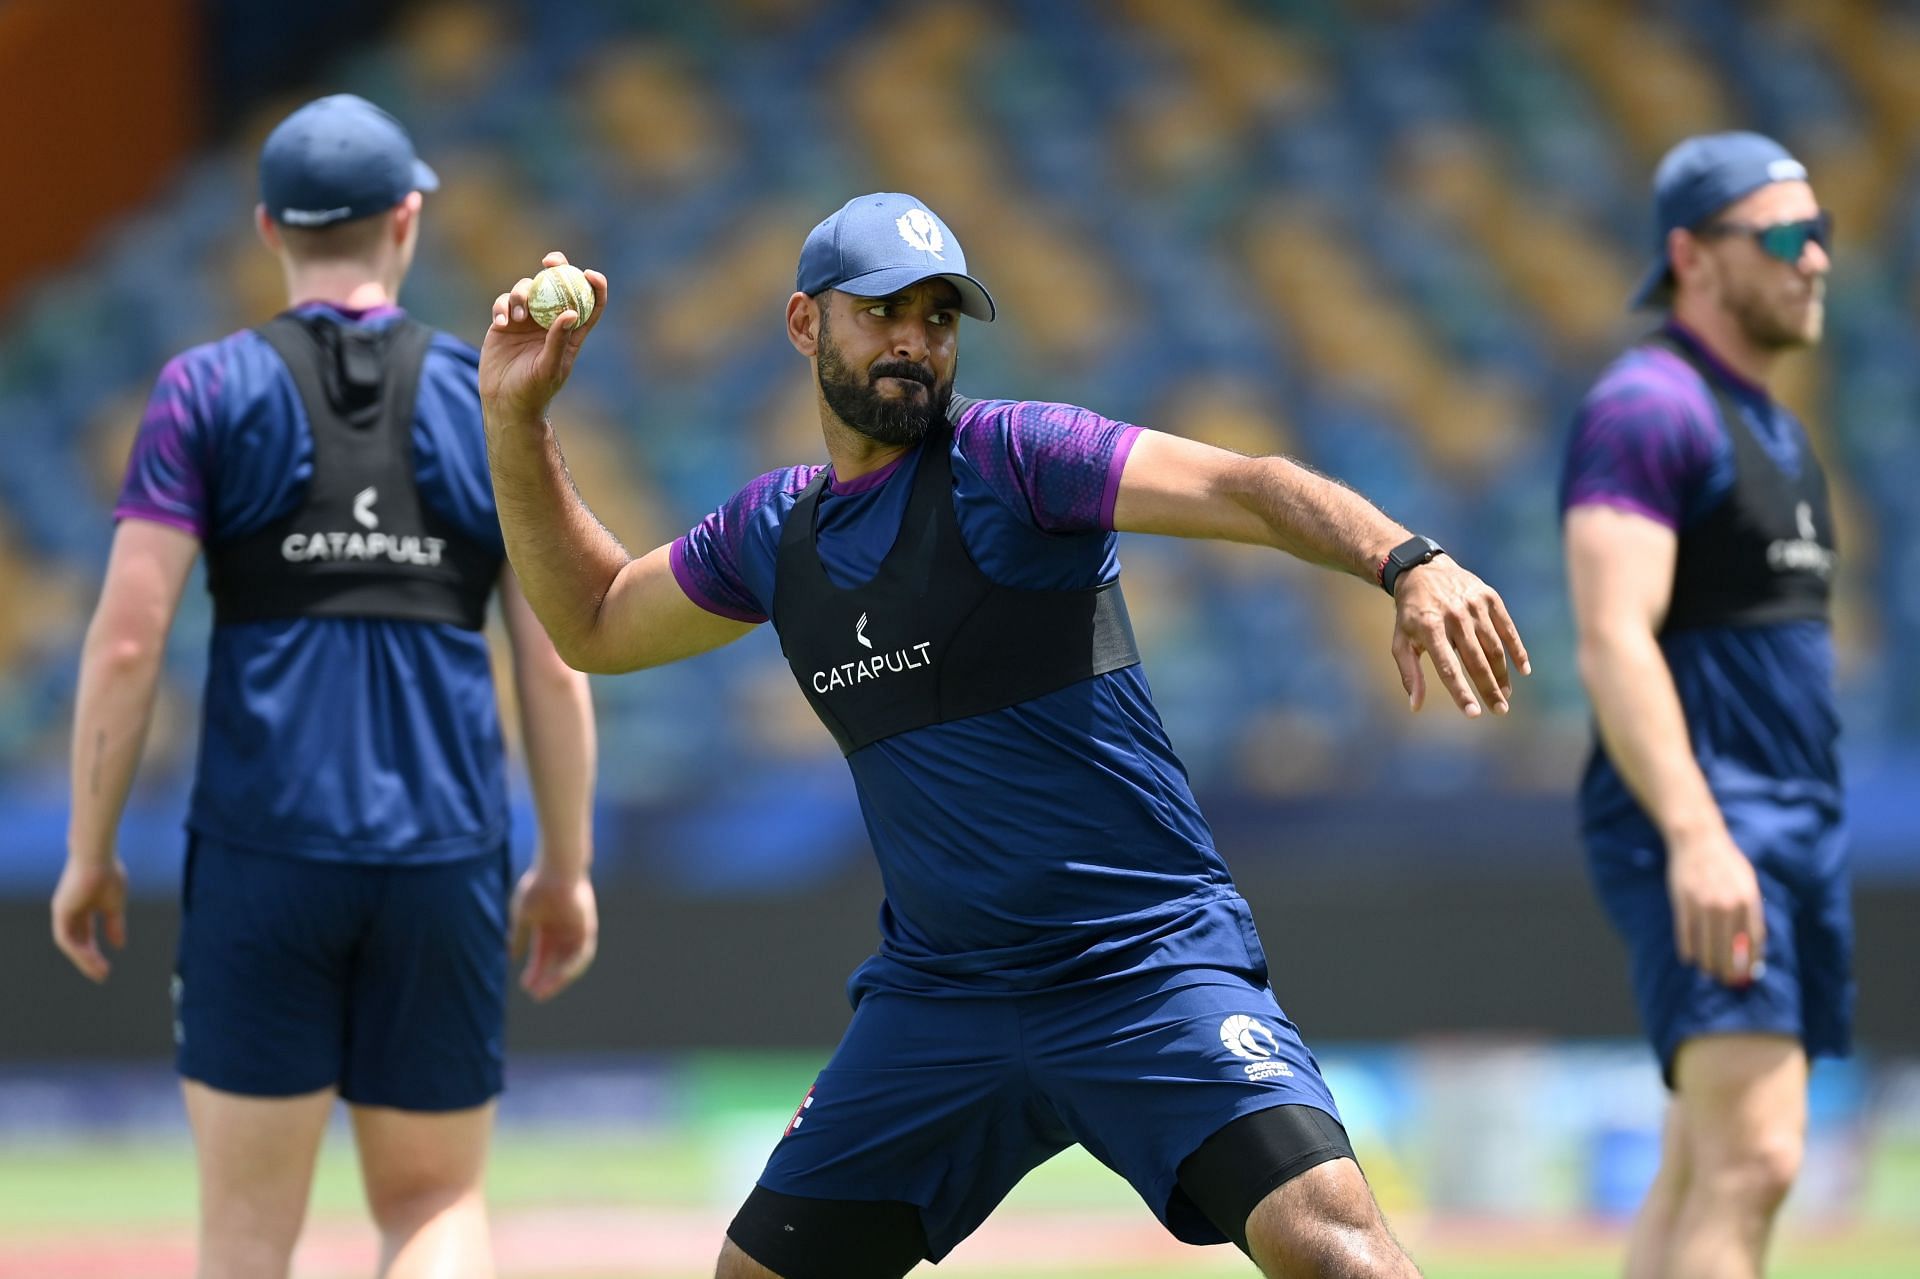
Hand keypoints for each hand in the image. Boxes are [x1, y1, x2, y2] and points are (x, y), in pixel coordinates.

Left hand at [51, 856, 127, 982]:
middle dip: (90, 960)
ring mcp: (63, 911)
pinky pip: (65, 938)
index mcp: (83, 907)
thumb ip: (115, 925)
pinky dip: (78, 950)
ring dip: (84, 960)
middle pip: (77, 942)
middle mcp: (70, 911)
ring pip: (70, 943)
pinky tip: (91, 959)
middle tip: (102, 975)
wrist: (99, 856)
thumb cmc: (109, 874)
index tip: (106, 967)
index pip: (86, 935)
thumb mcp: (116, 905)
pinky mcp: (60, 911)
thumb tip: (119, 946)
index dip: (95, 951)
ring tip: (100, 972)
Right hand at [479, 251, 608, 428]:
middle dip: (556, 267)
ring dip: (521, 294)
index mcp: (570, 332)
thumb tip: (571, 312)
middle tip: (550, 261)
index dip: (594, 286)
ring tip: (518, 316)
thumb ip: (558, 340)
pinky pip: (503, 303)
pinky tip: (501, 323)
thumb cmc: (534, 391)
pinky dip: (502, 307)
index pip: (589, 304)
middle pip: (557, 285)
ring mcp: (526, 321)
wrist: (505, 403)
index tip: (589, 274)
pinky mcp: (504, 323)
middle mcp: (549, 322)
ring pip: (527, 290)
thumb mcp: (549, 366)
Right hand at [509, 863, 598, 1001]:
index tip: (524, 986)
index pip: (542, 956)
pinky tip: (559, 977)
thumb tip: (512, 957)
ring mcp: (576, 930)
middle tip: (535, 995)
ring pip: (569, 962)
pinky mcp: (587, 929)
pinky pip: (582, 955)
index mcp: (547, 927)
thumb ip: (519, 936)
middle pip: (555, 961)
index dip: (534, 971)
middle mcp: (562, 931)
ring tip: (544, 991)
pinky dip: (571, 967)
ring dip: (558, 978)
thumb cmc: (537, 887)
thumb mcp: (523, 916)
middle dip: (545, 979)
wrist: (556, 869)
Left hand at [1388, 555, 1530, 716]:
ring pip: (1494, 647)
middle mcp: (1454, 616)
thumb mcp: (1401, 641)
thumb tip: (1415, 706)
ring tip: (1505, 695)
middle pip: (1477, 661)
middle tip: (1499, 711)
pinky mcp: (1490, 598)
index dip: (1461, 692)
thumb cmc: (1411, 614)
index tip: (1473, 714)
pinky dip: (1517, 650)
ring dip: (1502, 674)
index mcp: (1429, 628)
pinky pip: (1507, 629)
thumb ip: (1409, 673)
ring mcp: (1474, 605)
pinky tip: (1523, 670)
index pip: (1448, 667)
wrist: (1423, 570)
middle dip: (1489, 689)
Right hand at [1667, 824, 1766, 986]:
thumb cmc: (1726, 862)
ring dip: (1708, 963)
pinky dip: (1687, 948)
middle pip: (1728, 948)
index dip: (1750, 961)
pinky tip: (1689, 959)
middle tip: (1727, 981)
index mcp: (1748, 900)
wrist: (1698, 839)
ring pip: (1706, 944)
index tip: (1747, 975)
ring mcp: (1703, 904)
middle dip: (1728, 969)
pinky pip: (1685, 933)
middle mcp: (1727, 905)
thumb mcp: (1747, 882)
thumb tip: (1753, 944)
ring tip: (1708, 973)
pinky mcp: (1682, 902)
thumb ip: (1751, 911)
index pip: (1752, 940)